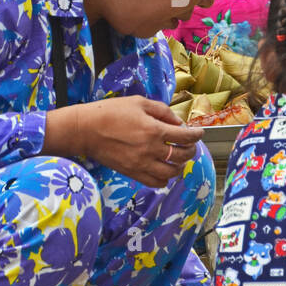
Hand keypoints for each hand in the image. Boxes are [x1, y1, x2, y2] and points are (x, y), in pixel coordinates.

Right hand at [44, 96, 203, 188]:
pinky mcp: (132, 173)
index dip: (197, 135)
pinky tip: (163, 170)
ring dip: (179, 166)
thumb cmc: (110, 112)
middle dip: (191, 150)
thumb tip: (178, 122)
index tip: (199, 133)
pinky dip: (164, 178)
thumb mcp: (139, 102)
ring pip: (171, 173)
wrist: (86, 130)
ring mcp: (142, 164)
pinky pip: (156, 183)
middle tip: (190, 145)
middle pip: (182, 156)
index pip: (186, 137)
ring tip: (177, 159)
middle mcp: (151, 150)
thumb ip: (162, 111)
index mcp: (154, 130)